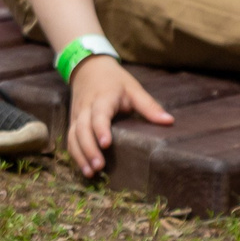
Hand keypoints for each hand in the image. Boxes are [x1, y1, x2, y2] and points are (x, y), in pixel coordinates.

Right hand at [65, 53, 171, 176]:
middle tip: (99, 167)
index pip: (99, 114)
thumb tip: (169, 122)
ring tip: (90, 173)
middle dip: (89, 148)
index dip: (101, 129)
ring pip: (72, 136)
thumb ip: (149, 106)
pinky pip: (70, 138)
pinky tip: (83, 168)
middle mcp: (85, 108)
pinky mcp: (73, 121)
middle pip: (82, 129)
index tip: (106, 144)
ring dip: (79, 154)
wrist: (88, 67)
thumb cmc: (114, 80)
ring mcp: (76, 115)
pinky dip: (74, 154)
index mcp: (102, 98)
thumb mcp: (133, 88)